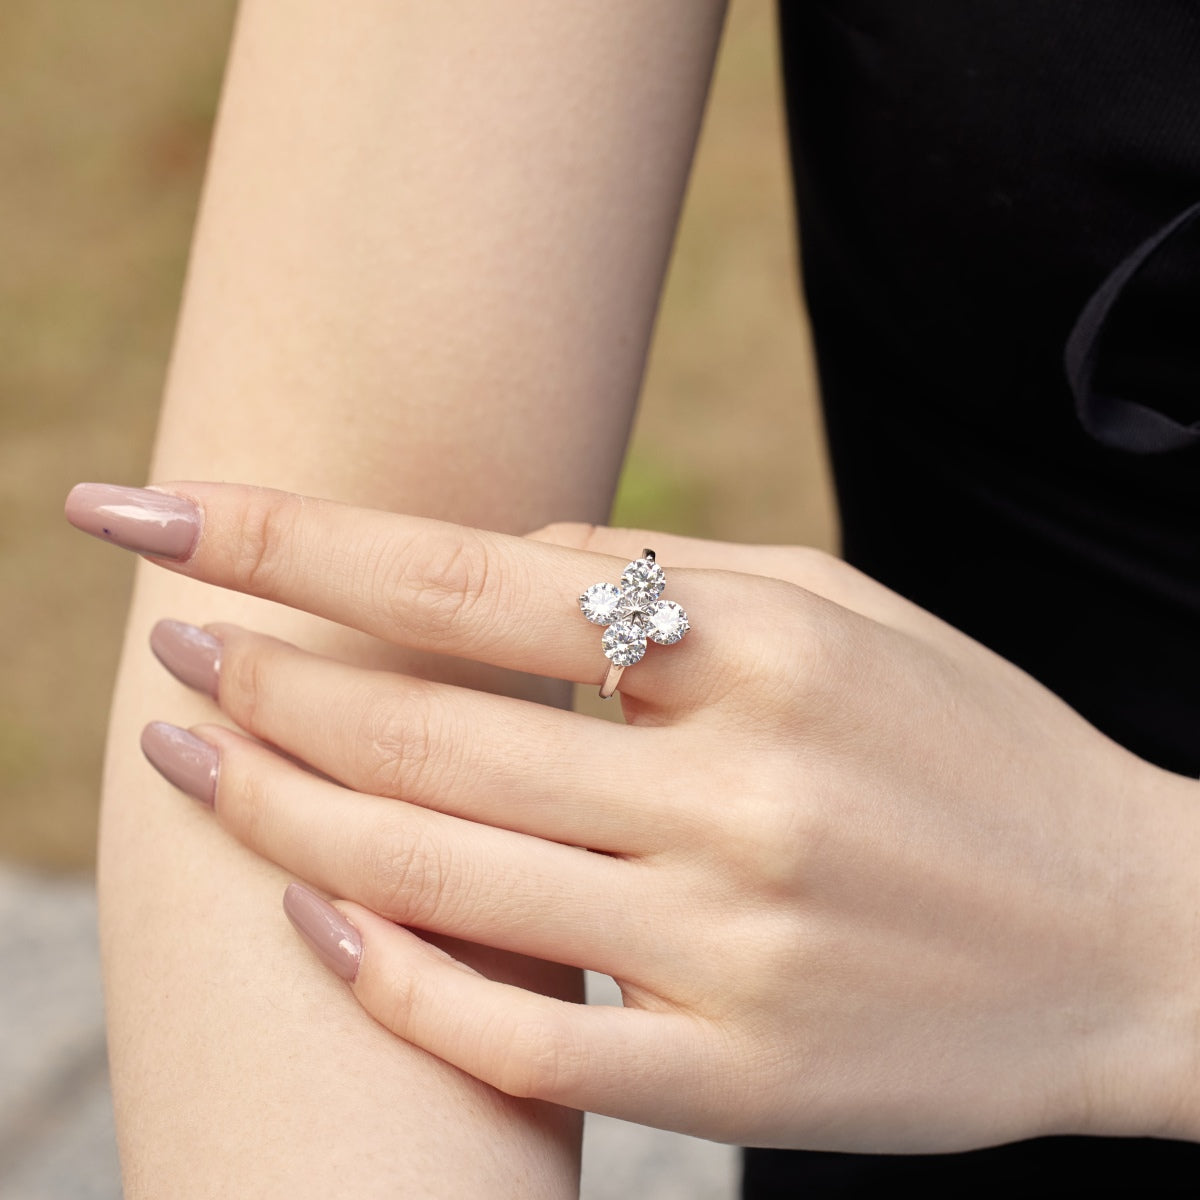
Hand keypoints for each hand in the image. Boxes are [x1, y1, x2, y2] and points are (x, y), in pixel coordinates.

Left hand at [67, 481, 1199, 1150]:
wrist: (1136, 938)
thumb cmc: (975, 749)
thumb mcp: (846, 612)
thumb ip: (676, 582)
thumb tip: (508, 555)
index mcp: (765, 652)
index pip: (467, 579)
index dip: (291, 538)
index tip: (163, 511)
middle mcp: (736, 796)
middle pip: (421, 727)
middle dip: (260, 674)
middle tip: (163, 639)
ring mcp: (731, 948)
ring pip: (432, 874)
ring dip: (278, 807)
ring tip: (185, 754)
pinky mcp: (735, 1075)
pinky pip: (510, 1035)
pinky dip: (384, 972)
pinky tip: (308, 908)